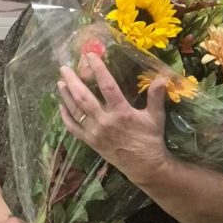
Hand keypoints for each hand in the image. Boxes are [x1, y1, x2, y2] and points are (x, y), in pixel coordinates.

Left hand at [58, 53, 169, 190]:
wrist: (144, 166)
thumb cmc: (150, 139)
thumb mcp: (156, 117)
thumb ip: (156, 97)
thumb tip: (162, 78)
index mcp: (121, 112)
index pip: (107, 86)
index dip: (98, 69)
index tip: (90, 56)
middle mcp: (105, 121)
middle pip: (84, 97)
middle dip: (72, 81)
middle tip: (64, 68)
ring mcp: (95, 132)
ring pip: (76, 111)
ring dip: (66, 96)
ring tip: (60, 82)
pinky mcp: (90, 142)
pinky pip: (74, 128)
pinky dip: (66, 117)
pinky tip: (61, 106)